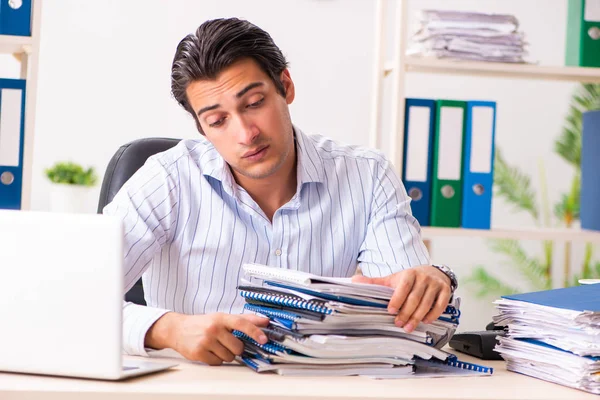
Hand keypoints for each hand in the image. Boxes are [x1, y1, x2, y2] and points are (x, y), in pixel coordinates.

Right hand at [145, 312, 268, 364]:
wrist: (178, 329)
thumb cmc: (203, 324)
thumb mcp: (221, 317)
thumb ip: (244, 319)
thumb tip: (265, 321)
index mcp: (221, 318)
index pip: (241, 323)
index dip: (255, 331)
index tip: (264, 339)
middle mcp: (214, 329)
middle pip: (238, 347)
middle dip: (235, 348)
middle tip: (226, 342)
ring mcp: (205, 341)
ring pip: (228, 357)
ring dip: (225, 354)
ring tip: (216, 346)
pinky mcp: (199, 353)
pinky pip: (217, 363)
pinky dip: (216, 360)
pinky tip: (209, 351)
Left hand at [352, 265, 451, 332]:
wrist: (433, 272)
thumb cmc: (410, 279)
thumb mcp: (393, 279)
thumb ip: (375, 282)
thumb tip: (354, 281)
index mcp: (409, 274)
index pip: (403, 287)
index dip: (397, 299)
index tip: (390, 311)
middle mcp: (423, 278)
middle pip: (415, 298)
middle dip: (407, 313)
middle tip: (399, 324)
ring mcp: (435, 284)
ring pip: (427, 303)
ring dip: (418, 317)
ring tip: (410, 327)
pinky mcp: (445, 291)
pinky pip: (440, 305)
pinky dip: (433, 314)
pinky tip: (425, 321)